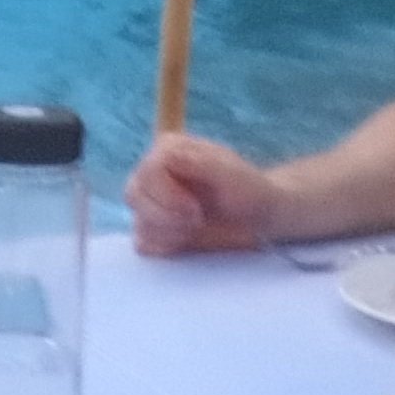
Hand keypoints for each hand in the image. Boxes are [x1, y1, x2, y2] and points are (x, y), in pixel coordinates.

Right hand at [125, 134, 280, 255]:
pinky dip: (163, 244)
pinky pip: (142, 241)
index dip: (166, 194)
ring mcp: (151, 201)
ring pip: (137, 220)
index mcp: (169, 150)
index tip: (195, 209)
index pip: (147, 170)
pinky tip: (185, 239)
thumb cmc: (249, 189)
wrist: (259, 217)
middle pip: (134, 195)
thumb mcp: (232, 174)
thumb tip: (166, 154)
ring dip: (167, 231)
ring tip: (195, 228)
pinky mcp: (154, 227)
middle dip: (165, 215)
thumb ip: (201, 163)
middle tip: (197, 220)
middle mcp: (153, 172)